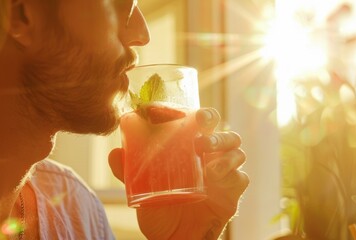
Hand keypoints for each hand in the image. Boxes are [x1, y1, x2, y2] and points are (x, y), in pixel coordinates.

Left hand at [109, 108, 249, 238]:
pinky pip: (241, 177)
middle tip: (200, 123)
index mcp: (193, 150)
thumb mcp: (141, 189)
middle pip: (222, 129)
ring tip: (205, 152)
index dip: (194, 112)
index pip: (200, 123)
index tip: (180, 111)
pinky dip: (232, 173)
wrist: (174, 239)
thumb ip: (128, 172)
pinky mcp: (233, 192)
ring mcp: (224, 174)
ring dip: (223, 145)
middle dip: (213, 120)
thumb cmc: (161, 209)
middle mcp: (212, 158)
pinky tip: (215, 177)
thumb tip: (114, 153)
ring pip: (236, 149)